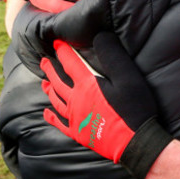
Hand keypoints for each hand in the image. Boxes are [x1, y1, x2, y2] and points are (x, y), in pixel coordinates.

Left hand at [40, 32, 172, 178]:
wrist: (135, 142)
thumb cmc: (134, 108)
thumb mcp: (128, 77)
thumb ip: (112, 55)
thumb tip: (100, 36)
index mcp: (87, 85)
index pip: (70, 63)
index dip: (63, 52)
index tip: (56, 43)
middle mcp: (76, 100)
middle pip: (58, 81)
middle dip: (50, 69)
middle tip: (44, 61)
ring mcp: (76, 117)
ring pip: (56, 100)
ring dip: (49, 89)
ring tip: (44, 82)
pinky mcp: (79, 133)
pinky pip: (59, 123)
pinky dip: (52, 117)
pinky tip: (47, 113)